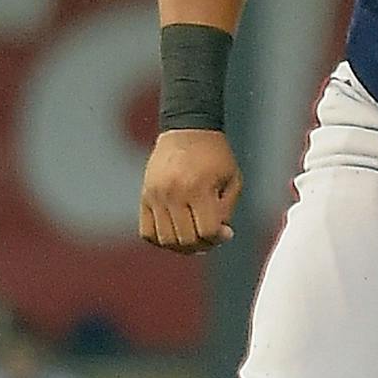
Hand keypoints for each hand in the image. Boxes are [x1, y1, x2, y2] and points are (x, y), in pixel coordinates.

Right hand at [139, 129, 241, 253]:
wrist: (187, 131)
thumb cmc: (215, 156)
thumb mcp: (232, 179)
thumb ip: (226, 210)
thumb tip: (219, 235)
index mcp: (198, 188)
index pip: (206, 231)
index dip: (218, 238)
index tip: (226, 232)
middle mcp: (173, 193)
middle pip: (185, 240)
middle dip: (203, 245)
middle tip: (211, 237)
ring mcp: (156, 195)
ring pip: (165, 240)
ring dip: (182, 247)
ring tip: (194, 238)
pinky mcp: (145, 196)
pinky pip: (147, 232)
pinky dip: (161, 240)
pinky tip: (176, 234)